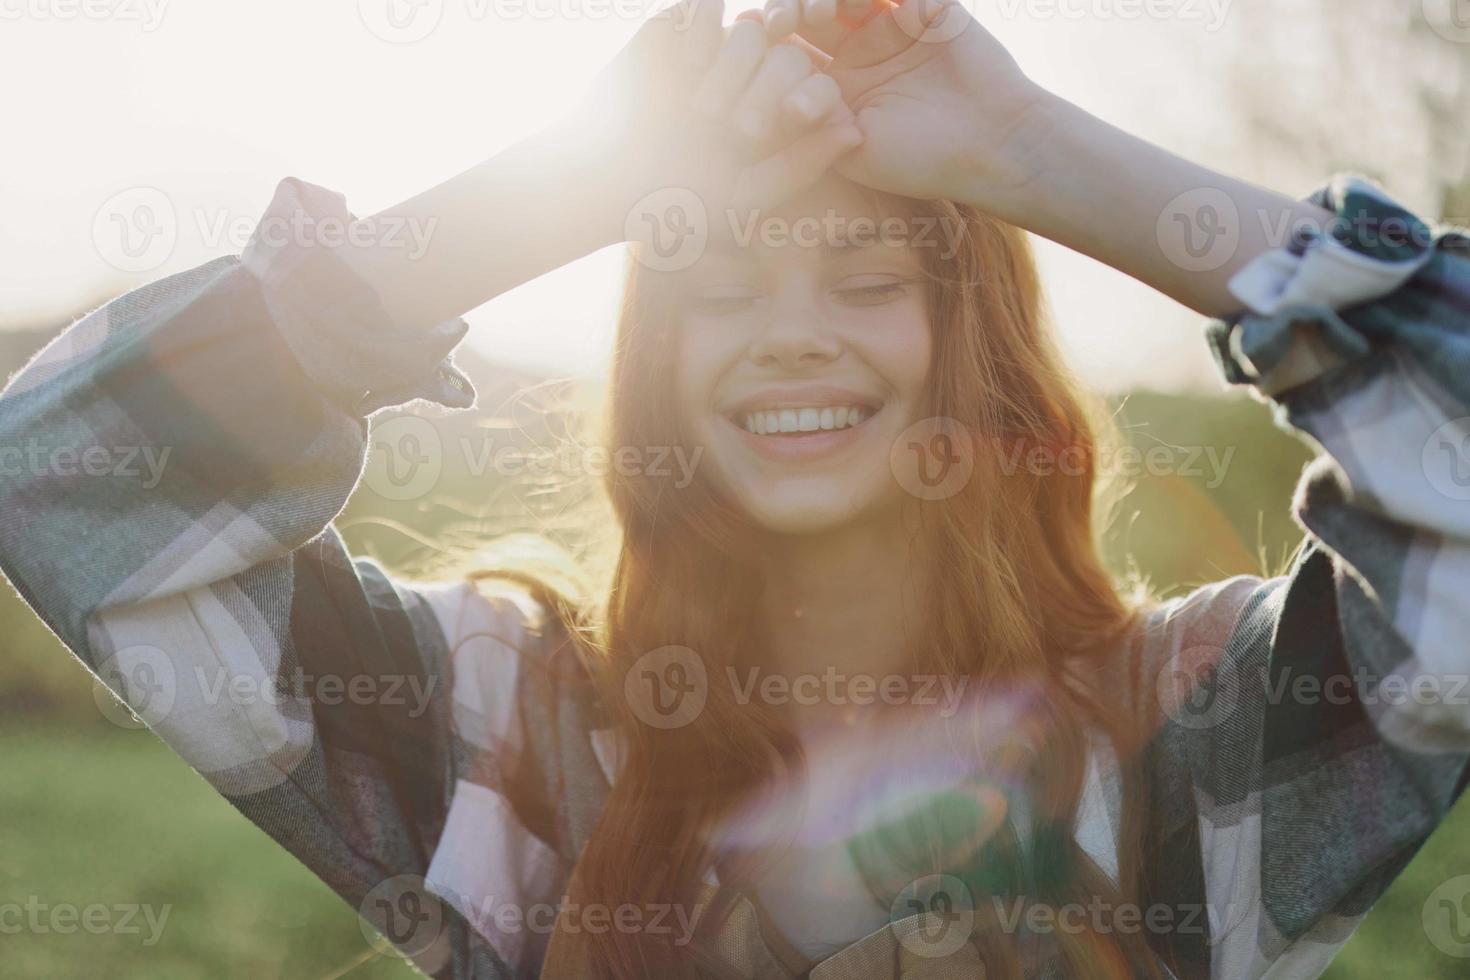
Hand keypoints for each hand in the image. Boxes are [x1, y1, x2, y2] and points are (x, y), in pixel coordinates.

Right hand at [564, 0, 863, 227]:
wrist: (602, 180)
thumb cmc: (675, 201)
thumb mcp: (745, 196)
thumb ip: (801, 166)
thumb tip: (856, 131)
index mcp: (774, 121)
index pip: (814, 91)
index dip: (808, 102)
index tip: (791, 123)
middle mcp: (750, 82)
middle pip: (788, 57)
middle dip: (766, 92)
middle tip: (735, 128)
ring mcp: (713, 53)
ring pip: (752, 30)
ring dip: (734, 66)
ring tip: (704, 107)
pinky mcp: (677, 29)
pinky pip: (706, 4)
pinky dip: (706, 24)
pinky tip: (689, 62)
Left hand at [777, 0, 1055, 213]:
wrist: (991, 146)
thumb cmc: (920, 160)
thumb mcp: (848, 146)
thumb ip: (807, 119)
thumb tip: (758, 92)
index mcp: (836, 85)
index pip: (787, 50)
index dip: (763, 41)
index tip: (743, 40)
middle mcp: (859, 50)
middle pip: (806, 11)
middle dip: (785, 10)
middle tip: (779, 24)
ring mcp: (891, 24)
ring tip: (814, 12)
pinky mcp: (926, 5)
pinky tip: (848, 3)